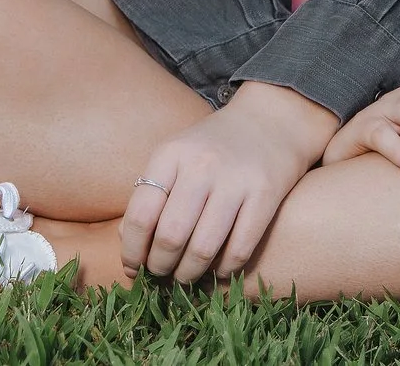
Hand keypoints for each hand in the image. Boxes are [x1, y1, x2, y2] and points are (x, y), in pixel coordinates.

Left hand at [121, 81, 338, 284]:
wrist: (270, 121)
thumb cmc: (212, 146)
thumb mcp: (175, 156)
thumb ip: (150, 194)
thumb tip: (129, 247)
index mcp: (171, 154)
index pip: (140, 215)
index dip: (132, 251)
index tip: (132, 267)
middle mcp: (201, 165)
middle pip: (170, 236)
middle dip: (160, 267)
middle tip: (160, 275)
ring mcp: (236, 180)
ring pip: (203, 248)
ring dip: (189, 274)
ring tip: (185, 278)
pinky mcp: (266, 195)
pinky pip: (239, 249)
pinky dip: (224, 270)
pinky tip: (217, 270)